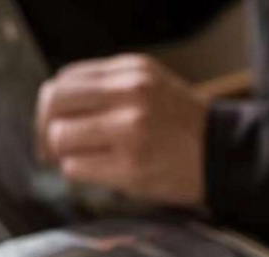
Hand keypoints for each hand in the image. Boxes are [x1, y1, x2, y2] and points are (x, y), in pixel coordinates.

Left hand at [36, 54, 207, 206]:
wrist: (223, 155)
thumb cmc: (182, 128)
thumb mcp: (148, 87)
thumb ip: (107, 90)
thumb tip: (56, 110)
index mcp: (130, 71)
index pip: (66, 80)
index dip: (51, 107)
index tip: (54, 126)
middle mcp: (129, 94)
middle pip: (54, 103)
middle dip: (45, 130)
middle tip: (50, 149)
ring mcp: (129, 131)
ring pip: (61, 138)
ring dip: (63, 154)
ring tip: (82, 162)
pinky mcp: (129, 167)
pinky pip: (76, 168)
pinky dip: (78, 173)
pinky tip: (98, 173)